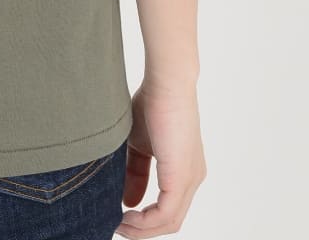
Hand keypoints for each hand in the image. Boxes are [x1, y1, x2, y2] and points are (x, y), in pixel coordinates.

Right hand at [117, 79, 206, 236]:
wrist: (165, 82)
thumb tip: (128, 202)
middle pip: (169, 221)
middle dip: (141, 229)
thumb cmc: (152, 103)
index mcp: (184, 170)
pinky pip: (166, 213)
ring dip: (142, 229)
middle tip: (116, 227)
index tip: (119, 217)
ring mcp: (190, 179)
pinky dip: (145, 221)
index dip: (143, 219)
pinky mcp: (181, 177)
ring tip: (118, 225)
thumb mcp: (138, 145)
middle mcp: (192, 179)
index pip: (167, 208)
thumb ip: (135, 173)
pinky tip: (125, 217)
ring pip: (169, 221)